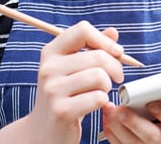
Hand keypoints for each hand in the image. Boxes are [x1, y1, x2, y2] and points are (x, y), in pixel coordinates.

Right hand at [0, 21, 124, 143]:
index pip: (82, 30)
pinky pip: (98, 98)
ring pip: (99, 77)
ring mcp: (53, 90)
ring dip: (107, 86)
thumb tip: (113, 32)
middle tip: (116, 78)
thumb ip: (93, 47)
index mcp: (52, 52)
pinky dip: (103, 101)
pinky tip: (95, 104)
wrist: (44, 129)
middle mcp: (49, 68)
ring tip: (101, 92)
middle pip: (97, 56)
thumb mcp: (75, 67)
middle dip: (115, 68)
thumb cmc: (65, 94)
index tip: (116, 52)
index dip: (104, 40)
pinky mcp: (61, 111)